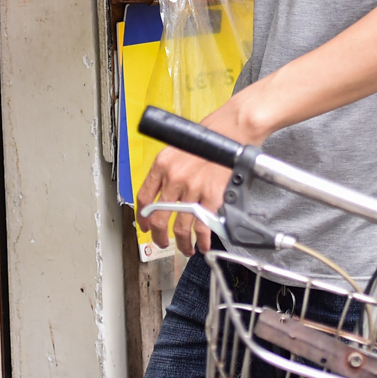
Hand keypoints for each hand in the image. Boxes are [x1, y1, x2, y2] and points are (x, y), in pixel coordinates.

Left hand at [134, 96, 269, 254]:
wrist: (233, 128)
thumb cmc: (210, 134)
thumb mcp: (179, 147)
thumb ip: (170, 170)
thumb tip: (166, 191)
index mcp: (163, 163)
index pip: (145, 197)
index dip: (143, 217)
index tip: (145, 226)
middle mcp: (174, 177)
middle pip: (159, 217)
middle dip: (159, 235)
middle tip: (162, 242)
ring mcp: (193, 188)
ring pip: (180, 227)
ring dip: (181, 243)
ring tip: (185, 248)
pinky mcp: (212, 196)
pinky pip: (202, 226)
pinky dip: (202, 240)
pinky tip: (203, 245)